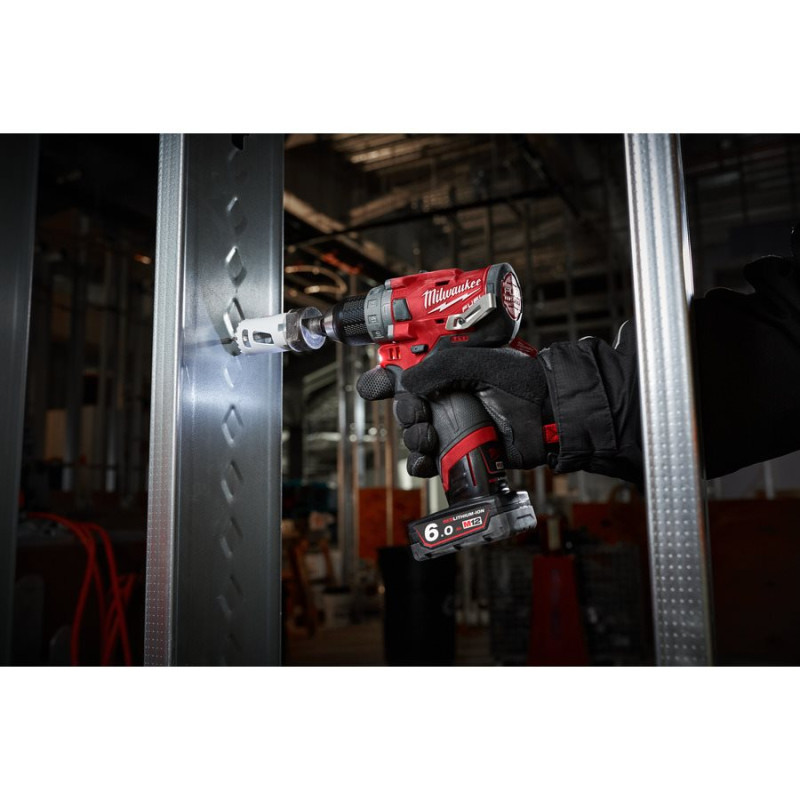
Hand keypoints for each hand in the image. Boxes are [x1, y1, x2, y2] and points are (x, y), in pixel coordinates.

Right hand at [356, 347, 549, 477]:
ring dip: (412, 439)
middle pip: (405, 407)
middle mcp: (446, 396)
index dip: (385, 379)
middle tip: (420, 415)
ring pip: (413, 435)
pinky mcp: (460, 450)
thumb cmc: (522, 381)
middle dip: (405, 413)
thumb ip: (438, 368)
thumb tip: (406, 384)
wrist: (549, 415)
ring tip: (428, 437)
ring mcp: (453, 424)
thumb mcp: (477, 360)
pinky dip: (420, 464)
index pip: (405, 372)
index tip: (377, 387)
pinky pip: (429, 461)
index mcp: (446, 370)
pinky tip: (426, 461)